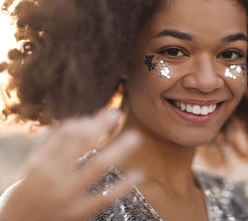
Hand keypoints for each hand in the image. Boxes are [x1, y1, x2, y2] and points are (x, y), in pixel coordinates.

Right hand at [0, 110, 141, 220]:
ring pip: (97, 166)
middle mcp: (54, 175)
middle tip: (117, 114)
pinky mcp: (79, 212)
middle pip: (82, 143)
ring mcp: (67, 194)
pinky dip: (124, 186)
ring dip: (118, 149)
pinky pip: (105, 197)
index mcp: (42, 161)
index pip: (66, 132)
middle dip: (100, 126)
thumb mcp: (36, 165)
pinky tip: (139, 174)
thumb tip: (84, 121)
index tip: (102, 115)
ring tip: (135, 137)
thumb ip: (58, 143)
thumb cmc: (32, 190)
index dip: (87, 121)